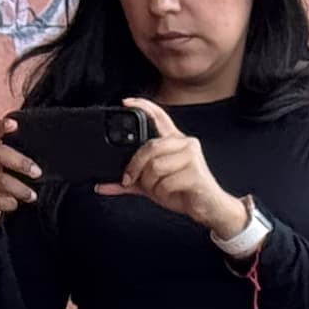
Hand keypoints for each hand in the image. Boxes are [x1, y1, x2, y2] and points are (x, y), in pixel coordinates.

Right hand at [0, 113, 38, 237]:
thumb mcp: (2, 163)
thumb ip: (16, 153)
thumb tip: (51, 152)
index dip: (1, 126)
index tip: (14, 124)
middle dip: (21, 162)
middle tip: (37, 172)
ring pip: (2, 181)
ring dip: (21, 189)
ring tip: (32, 196)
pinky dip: (9, 203)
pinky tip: (14, 204)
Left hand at [106, 98, 250, 237]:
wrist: (207, 207)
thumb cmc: (182, 191)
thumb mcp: (150, 185)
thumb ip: (128, 182)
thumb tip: (101, 185)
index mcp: (174, 142)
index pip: (160, 118)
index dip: (144, 107)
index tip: (127, 101)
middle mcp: (184, 144)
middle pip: (149, 147)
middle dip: (136, 168)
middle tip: (133, 180)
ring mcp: (192, 156)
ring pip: (155, 167)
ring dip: (151, 184)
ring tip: (162, 188)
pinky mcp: (195, 172)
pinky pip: (165, 183)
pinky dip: (162, 192)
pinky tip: (172, 192)